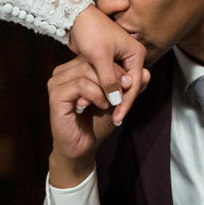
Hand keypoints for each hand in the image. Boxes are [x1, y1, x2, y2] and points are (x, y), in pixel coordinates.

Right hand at [46, 57, 119, 178]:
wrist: (82, 147)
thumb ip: (129, 88)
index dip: (116, 68)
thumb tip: (147, 73)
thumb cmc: (96, 124)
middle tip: (123, 94)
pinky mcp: (56, 96)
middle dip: (113, 77)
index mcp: (74, 70)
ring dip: (105, 86)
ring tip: (112, 102)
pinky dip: (96, 94)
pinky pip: (80, 85)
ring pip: (86, 70)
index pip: (96, 57)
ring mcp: (57, 83)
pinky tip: (102, 105)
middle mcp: (62, 73)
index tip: (129, 84)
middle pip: (91, 61)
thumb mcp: (117, 102)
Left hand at [67, 5, 149, 127]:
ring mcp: (120, 59)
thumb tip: (117, 100)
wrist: (76, 17)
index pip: (134, 84)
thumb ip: (109, 79)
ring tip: (101, 111)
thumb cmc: (91, 32)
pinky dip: (103, 89)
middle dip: (119, 102)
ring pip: (118, 84)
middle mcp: (131, 57)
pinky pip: (109, 80)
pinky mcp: (108, 61)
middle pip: (128, 86)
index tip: (118, 118)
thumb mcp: (100, 57)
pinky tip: (96, 101)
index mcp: (136, 53)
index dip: (126, 102)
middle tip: (113, 120)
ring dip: (110, 97)